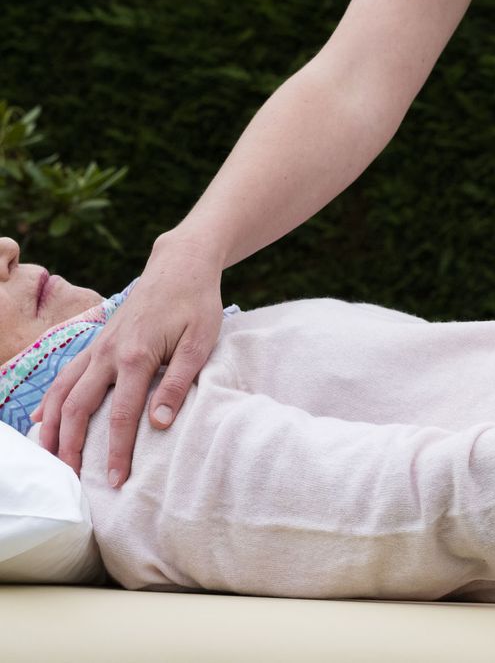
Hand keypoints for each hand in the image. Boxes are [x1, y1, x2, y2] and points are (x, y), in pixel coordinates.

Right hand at [33, 233, 223, 485]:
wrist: (180, 265)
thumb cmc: (197, 303)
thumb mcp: (200, 342)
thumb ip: (178, 383)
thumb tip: (160, 423)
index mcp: (134, 357)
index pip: (120, 416)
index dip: (117, 452)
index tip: (115, 481)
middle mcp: (107, 353)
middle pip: (78, 409)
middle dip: (72, 447)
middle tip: (71, 481)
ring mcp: (97, 347)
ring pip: (63, 392)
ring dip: (54, 427)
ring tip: (51, 459)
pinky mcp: (97, 342)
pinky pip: (66, 375)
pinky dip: (52, 399)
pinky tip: (43, 419)